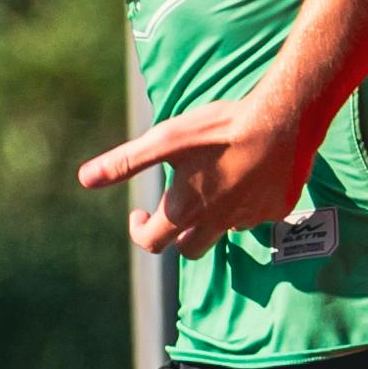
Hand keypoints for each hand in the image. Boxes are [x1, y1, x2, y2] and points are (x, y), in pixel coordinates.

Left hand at [75, 97, 315, 255]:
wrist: (282, 119)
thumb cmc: (219, 129)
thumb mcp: (164, 141)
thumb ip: (125, 162)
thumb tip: (85, 179)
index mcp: (185, 210)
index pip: (152, 242)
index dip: (140, 231)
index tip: (139, 213)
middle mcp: (217, 222)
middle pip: (190, 249)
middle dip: (177, 234)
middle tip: (175, 208)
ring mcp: (251, 217)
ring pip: (226, 230)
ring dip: (215, 217)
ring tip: (213, 185)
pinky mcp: (277, 208)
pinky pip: (258, 215)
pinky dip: (248, 203)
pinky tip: (248, 176)